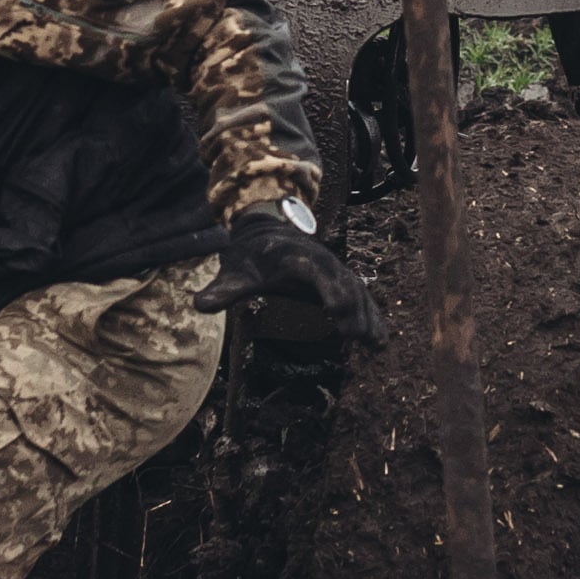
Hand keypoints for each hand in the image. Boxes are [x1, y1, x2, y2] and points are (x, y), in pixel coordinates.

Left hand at [198, 204, 387, 348]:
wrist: (268, 234)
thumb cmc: (251, 257)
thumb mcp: (236, 272)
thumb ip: (223, 290)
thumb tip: (199, 305)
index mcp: (294, 257)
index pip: (314, 270)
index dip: (327, 287)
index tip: (336, 309)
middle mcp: (320, 261)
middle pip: (342, 282)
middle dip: (352, 308)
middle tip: (356, 336)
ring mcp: (334, 271)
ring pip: (357, 291)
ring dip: (367, 316)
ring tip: (375, 344)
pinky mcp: (341, 282)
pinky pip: (361, 298)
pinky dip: (372, 317)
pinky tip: (380, 343)